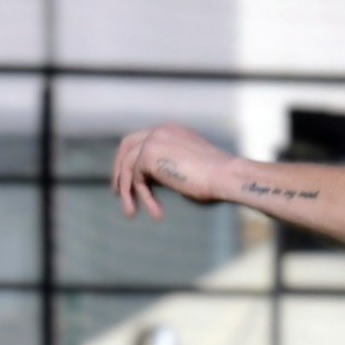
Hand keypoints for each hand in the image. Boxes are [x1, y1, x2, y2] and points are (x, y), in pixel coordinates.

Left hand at [110, 125, 242, 218]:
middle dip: (119, 170)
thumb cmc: (217, 182)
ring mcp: (153, 139)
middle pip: (127, 145)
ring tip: (131, 213)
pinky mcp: (149, 154)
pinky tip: (157, 213)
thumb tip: (148, 185)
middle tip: (117, 194)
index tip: (129, 182)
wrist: (226, 177)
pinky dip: (142, 197)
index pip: (142, 140)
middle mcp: (161, 131)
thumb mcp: (186, 173)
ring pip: (127, 165)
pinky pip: (134, 178)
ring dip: (127, 191)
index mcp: (172, 131)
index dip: (132, 160)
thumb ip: (166, 172)